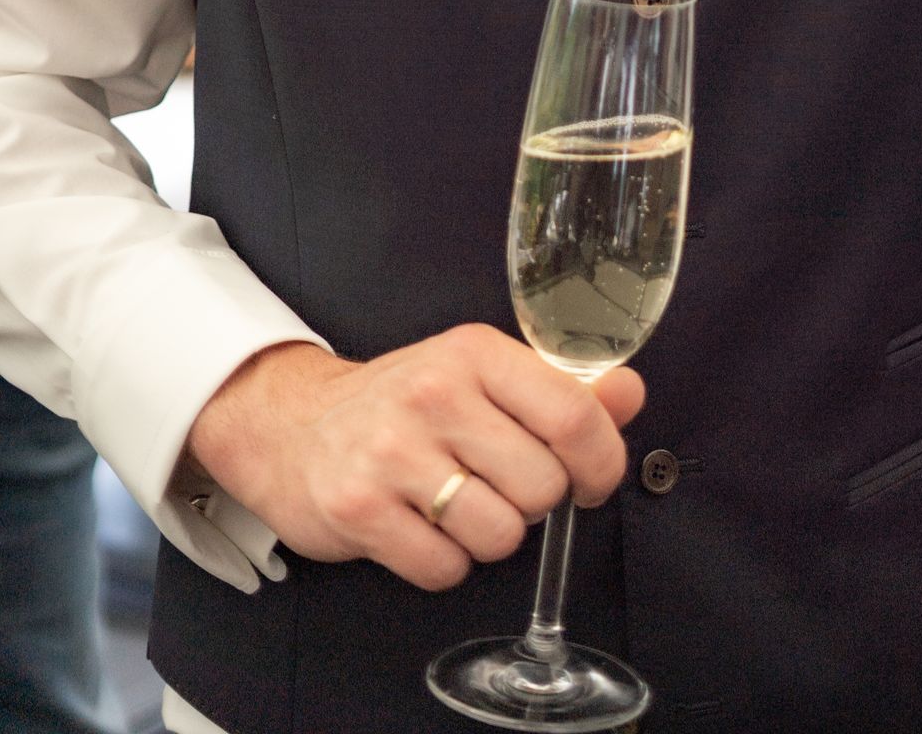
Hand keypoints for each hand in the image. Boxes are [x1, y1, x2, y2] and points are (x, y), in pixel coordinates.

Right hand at [185, 329, 643, 589]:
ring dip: (488, 536)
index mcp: (476, 353)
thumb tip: (630, 393)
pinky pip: (444, 569)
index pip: (575, 416)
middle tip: (499, 484)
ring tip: (456, 504)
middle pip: (542, 487)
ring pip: (499, 535)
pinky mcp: (359, 511)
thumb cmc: (403, 402)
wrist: (292, 424)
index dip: (601, 462)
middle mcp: (435, 395)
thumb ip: (562, 387)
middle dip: (532, 501)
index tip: (592, 478)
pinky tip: (421, 528)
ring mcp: (392, 453)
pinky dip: (443, 563)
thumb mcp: (482, 375)